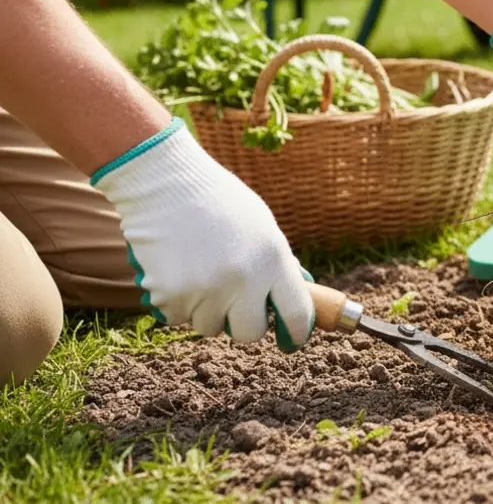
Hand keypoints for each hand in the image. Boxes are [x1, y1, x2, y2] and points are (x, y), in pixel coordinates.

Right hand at [92, 119, 313, 350]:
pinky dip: (176, 301)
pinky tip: (175, 267)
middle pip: (250, 332)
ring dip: (205, 309)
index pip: (297, 315)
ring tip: (199, 270)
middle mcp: (245, 280)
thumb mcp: (262, 227)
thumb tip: (295, 299)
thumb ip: (277, 265)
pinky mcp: (172, 295)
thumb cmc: (218, 201)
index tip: (292, 340)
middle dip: (243, 323)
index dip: (297, 332)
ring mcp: (207, 290)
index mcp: (274, 260)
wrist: (166, 182)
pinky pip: (178, 318)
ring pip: (210, 326)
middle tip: (232, 302)